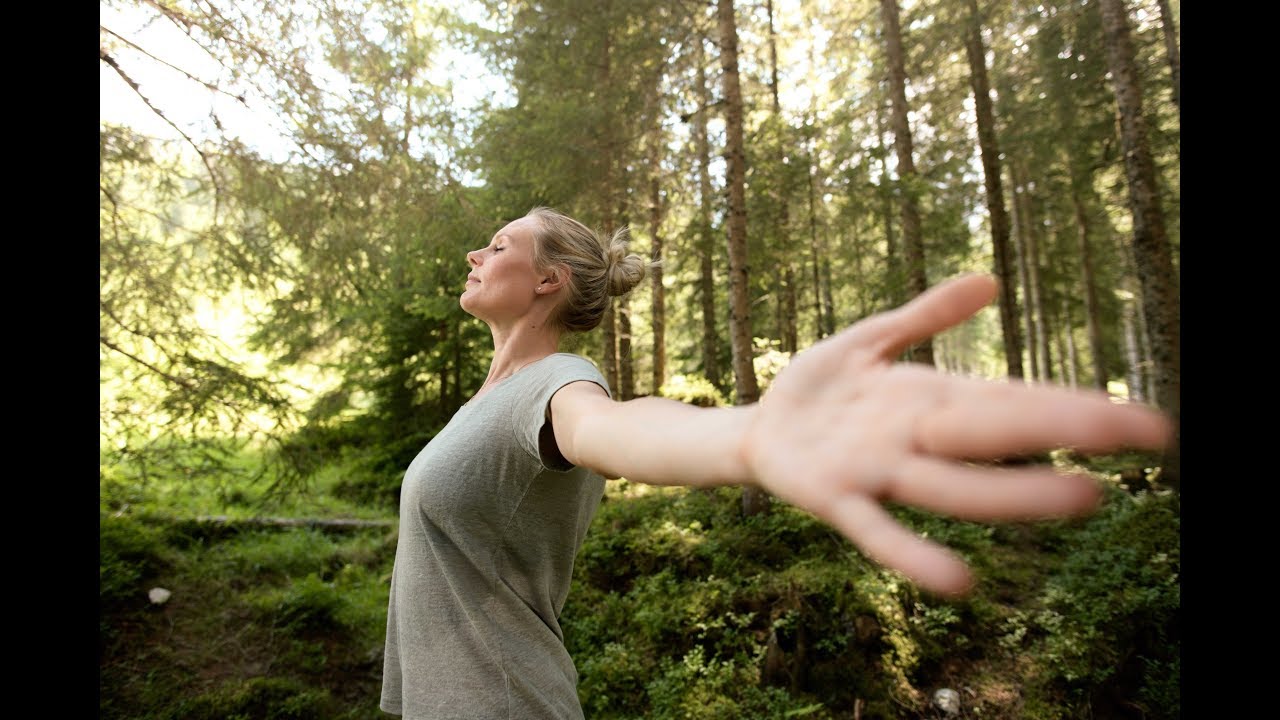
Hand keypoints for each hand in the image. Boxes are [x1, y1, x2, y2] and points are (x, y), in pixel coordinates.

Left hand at [739, 274, 1171, 595]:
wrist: (757, 430)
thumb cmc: (821, 388)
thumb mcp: (871, 340)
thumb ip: (924, 315)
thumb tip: (990, 282)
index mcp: (934, 400)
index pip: (1017, 400)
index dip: (1078, 404)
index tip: (1147, 418)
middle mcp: (921, 441)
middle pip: (1002, 435)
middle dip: (1070, 431)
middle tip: (1148, 434)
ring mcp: (882, 473)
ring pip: (957, 486)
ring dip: (1016, 494)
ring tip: (1083, 497)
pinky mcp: (836, 499)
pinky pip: (879, 531)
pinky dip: (913, 555)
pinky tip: (957, 582)